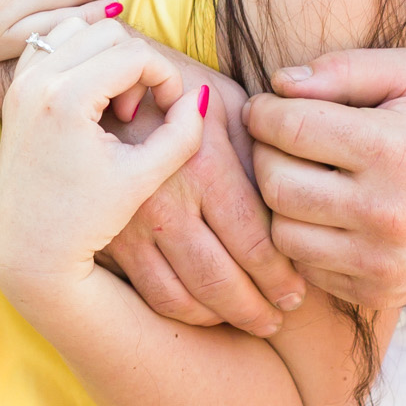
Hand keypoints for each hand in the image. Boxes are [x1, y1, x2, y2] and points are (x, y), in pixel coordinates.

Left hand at [0, 18, 207, 289]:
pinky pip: (51, 44)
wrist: (30, 248)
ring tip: (113, 106)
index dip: (165, 77)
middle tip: (136, 112)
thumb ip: (182, 134)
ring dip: (106, 55)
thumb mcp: (143, 178)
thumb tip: (200, 95)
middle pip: (107, 31)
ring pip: (77, 29)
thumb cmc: (87, 220)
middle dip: (135, 63)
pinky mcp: (15, 91)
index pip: (136, 53)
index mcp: (66, 98)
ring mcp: (20, 83)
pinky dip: (79, 56)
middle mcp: (36, 81)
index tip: (169, 112)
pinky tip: (93, 97)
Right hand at [93, 51, 307, 336]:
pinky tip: (208, 310)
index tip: (300, 290)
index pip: (255, 243)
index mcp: (203, 166)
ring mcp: (131, 225)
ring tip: (253, 320)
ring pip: (185, 297)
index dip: (282, 276)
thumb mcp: (230, 106)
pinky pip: (151, 292)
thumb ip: (263, 155)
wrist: (101, 86)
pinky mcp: (109, 238)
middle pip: (222, 279)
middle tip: (282, 315)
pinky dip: (184, 311)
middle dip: (259, 307)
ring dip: (225, 317)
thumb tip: (304, 207)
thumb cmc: (181, 90)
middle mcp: (165, 202)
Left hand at [246, 48, 405, 310]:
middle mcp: (386, 211)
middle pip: (276, 184)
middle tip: (277, 142)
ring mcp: (381, 260)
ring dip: (279, 202)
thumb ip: (345, 68)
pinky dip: (305, 238)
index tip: (266, 108)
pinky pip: (306, 266)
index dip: (264, 113)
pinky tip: (326, 214)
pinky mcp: (376, 292)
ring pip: (281, 232)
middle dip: (263, 156)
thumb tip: (280, 84)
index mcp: (392, 149)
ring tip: (302, 177)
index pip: (290, 129)